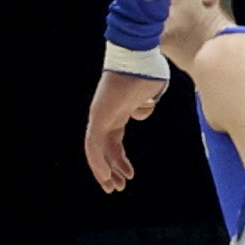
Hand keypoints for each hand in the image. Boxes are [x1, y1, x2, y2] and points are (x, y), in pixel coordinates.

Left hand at [82, 69, 161, 192]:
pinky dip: (98, 161)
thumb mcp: (150, 94)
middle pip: (104, 149)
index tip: (129, 176)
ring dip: (103, 171)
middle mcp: (106, 116)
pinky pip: (93, 143)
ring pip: (96, 150)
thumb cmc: (146, 71)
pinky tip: (105, 175)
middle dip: (111, 170)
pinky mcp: (98, 115)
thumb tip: (140, 111)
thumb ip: (145, 105)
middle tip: (117, 187)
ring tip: (114, 187)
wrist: (139, 57)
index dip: (119, 160)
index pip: (113, 143)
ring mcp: (100, 116)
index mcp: (118, 113)